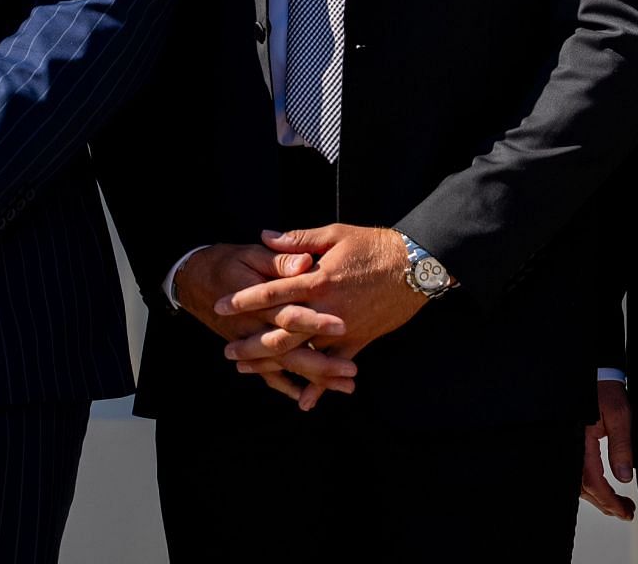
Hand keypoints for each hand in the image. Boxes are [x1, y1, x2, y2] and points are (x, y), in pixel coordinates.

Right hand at [175, 243, 356, 404]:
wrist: (192, 280)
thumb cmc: (227, 262)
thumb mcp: (252, 254)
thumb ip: (280, 261)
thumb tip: (307, 263)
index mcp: (259, 301)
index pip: (290, 314)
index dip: (315, 321)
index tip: (343, 326)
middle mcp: (254, 327)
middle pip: (290, 350)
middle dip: (321, 363)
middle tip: (351, 372)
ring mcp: (250, 342)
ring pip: (283, 366)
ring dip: (314, 379)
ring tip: (346, 386)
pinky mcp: (247, 351)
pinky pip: (267, 373)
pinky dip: (286, 386)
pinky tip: (308, 397)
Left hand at [218, 224, 427, 407]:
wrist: (417, 265)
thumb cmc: (376, 245)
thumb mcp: (337, 235)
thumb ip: (299, 240)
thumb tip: (265, 236)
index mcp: (318, 279)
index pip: (272, 291)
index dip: (244, 299)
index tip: (220, 306)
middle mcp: (326, 308)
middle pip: (280, 331)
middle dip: (251, 343)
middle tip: (228, 350)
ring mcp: (343, 328)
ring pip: (303, 352)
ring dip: (274, 364)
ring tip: (248, 368)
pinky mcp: (359, 340)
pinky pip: (336, 365)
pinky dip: (320, 385)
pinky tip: (304, 401)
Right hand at [580, 379, 635, 519]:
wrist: (594, 374)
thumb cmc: (604, 390)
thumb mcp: (619, 416)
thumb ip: (621, 447)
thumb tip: (624, 476)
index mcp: (580, 442)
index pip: (594, 481)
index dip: (610, 500)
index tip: (625, 511)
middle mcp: (570, 448)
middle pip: (585, 488)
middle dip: (606, 504)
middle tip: (626, 512)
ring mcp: (569, 447)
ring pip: (580, 483)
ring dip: (600, 497)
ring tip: (620, 505)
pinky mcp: (571, 445)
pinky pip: (578, 473)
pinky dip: (592, 485)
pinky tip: (604, 490)